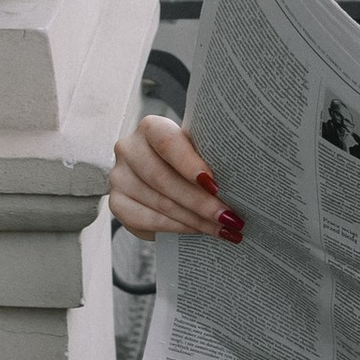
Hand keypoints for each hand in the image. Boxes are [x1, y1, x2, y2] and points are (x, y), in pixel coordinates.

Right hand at [109, 112, 241, 242]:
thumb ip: (209, 158)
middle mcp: (129, 149)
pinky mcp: (117, 204)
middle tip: (230, 218)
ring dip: (195, 220)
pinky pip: (146, 221)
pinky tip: (198, 232)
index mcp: (150, 127)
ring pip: (159, 203)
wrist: (164, 175)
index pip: (167, 143)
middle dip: (201, 202)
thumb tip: (242, 183)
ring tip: (223, 230)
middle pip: (164, 179)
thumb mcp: (198, 150)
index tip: (214, 184)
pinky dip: (176, 229)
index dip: (190, 164)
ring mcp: (119, 177)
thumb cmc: (188, 158)